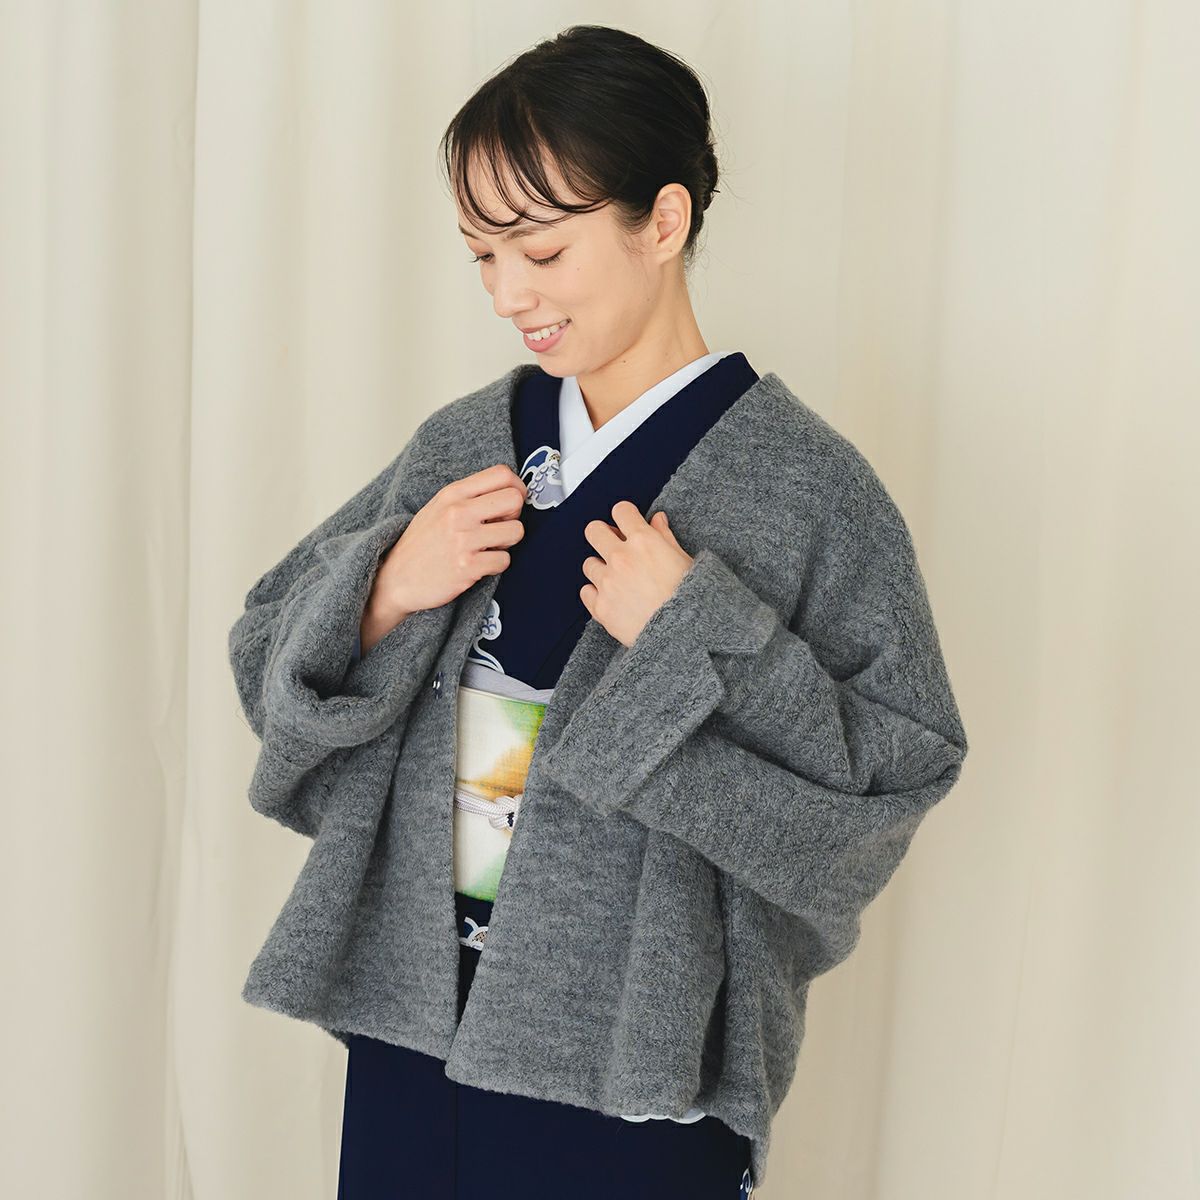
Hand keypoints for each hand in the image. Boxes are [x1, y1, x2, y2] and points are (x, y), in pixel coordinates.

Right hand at [365, 463, 526, 639]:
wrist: (396, 579)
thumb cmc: (421, 544)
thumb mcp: (439, 507)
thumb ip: (469, 496)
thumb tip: (509, 492)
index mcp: (453, 494)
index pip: (502, 474)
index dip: (516, 488)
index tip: (511, 503)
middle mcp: (458, 512)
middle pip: (515, 500)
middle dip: (514, 516)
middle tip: (499, 528)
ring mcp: (463, 539)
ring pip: (516, 531)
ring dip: (506, 543)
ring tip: (486, 548)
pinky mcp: (468, 566)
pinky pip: (505, 560)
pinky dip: (496, 565)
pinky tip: (478, 565)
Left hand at [579, 501, 693, 647]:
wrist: (684, 635)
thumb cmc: (690, 599)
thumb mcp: (685, 561)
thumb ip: (665, 537)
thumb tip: (657, 520)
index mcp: (643, 541)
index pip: (621, 511)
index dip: (624, 515)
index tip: (626, 523)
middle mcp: (621, 558)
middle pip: (593, 531)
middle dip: (603, 535)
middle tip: (613, 545)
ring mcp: (608, 582)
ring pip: (588, 563)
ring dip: (601, 568)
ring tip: (617, 580)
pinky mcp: (600, 607)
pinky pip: (585, 591)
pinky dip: (595, 593)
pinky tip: (611, 597)